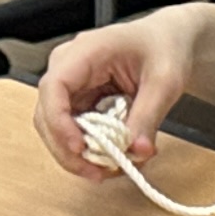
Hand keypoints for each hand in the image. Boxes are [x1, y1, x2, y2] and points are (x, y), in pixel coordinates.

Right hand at [34, 6, 206, 179]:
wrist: (167, 42)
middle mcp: (69, 68)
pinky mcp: (79, 102)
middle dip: (68, 150)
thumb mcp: (164, 82)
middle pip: (47, 115)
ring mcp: (72, 87)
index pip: (54, 87)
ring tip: (111, 168)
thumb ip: (148, 117)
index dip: (59, 122)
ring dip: (79, 156)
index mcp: (85, 51)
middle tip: (98, 173)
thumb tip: (137, 151)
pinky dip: (90, 150)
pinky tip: (113, 158)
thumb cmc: (163, 49)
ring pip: (57, 129)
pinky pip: (74, 132)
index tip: (79, 148)